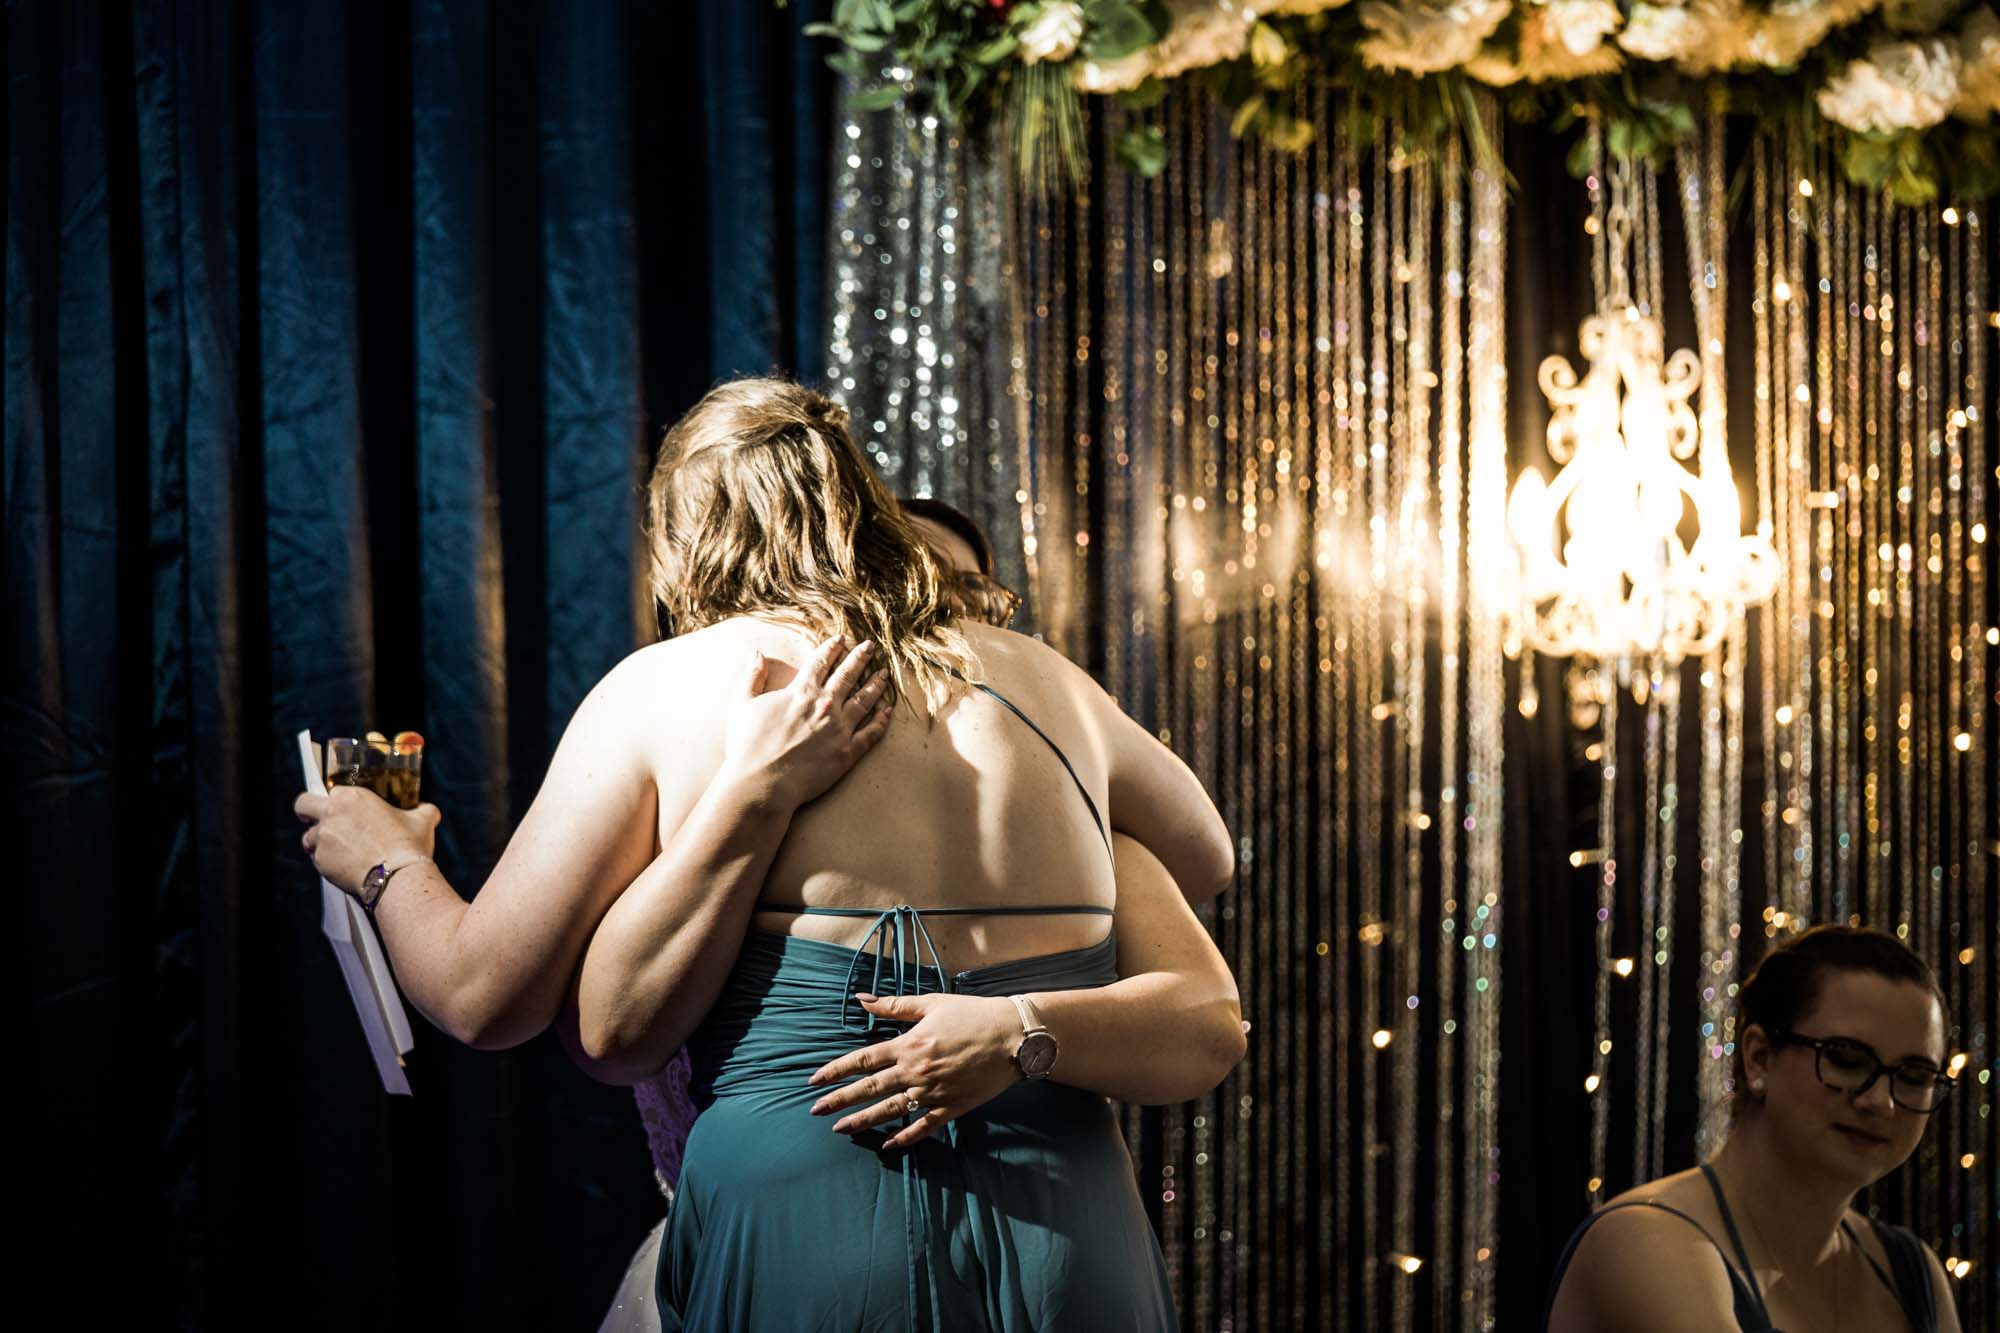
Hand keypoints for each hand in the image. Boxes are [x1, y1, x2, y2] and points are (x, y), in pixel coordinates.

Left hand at [293, 786, 439, 895]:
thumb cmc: (408, 846)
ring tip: (338, 852)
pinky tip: (343, 867)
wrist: (398, 878)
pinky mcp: (320, 861)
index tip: (342, 810)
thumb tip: (431, 812)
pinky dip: (326, 863)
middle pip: (303, 805)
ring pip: (308, 838)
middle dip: (307, 814)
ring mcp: (323, 838)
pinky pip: (316, 860)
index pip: (331, 791)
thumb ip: (424, 811)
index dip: (335, 801)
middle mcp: (332, 814)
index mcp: (352, 797)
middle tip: (321, 823)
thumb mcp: (423, 822)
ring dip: (318, 843)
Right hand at [718, 635, 892, 809]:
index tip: (841, 638)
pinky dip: (881, 721)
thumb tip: (756, 653)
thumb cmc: (748, 746)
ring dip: (876, 685)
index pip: (820, 662)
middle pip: (848, 675)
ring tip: (885, 674)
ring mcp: (839, 729)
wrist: (763, 783)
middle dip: (860, 658)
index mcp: (801, 692)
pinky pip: (871, 733)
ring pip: (864, 700)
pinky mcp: (848, 752)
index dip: (831, 648)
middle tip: (870, 646)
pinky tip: (888, 711)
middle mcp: (825, 705)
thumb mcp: (742, 705)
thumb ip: (752, 677)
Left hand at [806, 991, 1021, 1148]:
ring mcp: (933, 1092)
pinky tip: (888, 1145)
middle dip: (840, 1099)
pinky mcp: (952, 1107)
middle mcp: (916, 1071)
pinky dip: (905, 1137)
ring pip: (890, 1110)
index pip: (863, 1060)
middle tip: (816, 1110)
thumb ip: (894, 1005)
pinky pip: (923, 1127)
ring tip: (840, 1129)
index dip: (836, 1071)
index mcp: (909, 1044)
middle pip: (869, 1088)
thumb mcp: (932, 1004)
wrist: (1013, 1037)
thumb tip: (861, 1000)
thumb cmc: (973, 1015)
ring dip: (863, 1121)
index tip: (815, 1080)